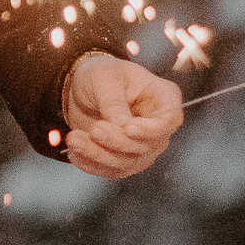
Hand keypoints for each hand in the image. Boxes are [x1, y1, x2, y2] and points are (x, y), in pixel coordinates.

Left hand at [63, 54, 183, 178]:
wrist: (82, 88)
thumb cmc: (101, 75)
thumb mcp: (104, 78)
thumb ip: (114, 102)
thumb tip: (121, 126)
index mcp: (163, 97)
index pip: (170, 120)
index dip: (153, 129)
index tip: (129, 128)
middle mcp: (158, 125)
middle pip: (148, 145)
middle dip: (118, 141)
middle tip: (94, 129)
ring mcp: (143, 145)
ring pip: (129, 162)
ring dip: (99, 154)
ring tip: (74, 139)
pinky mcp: (125, 158)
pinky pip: (112, 170)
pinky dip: (92, 164)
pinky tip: (74, 153)